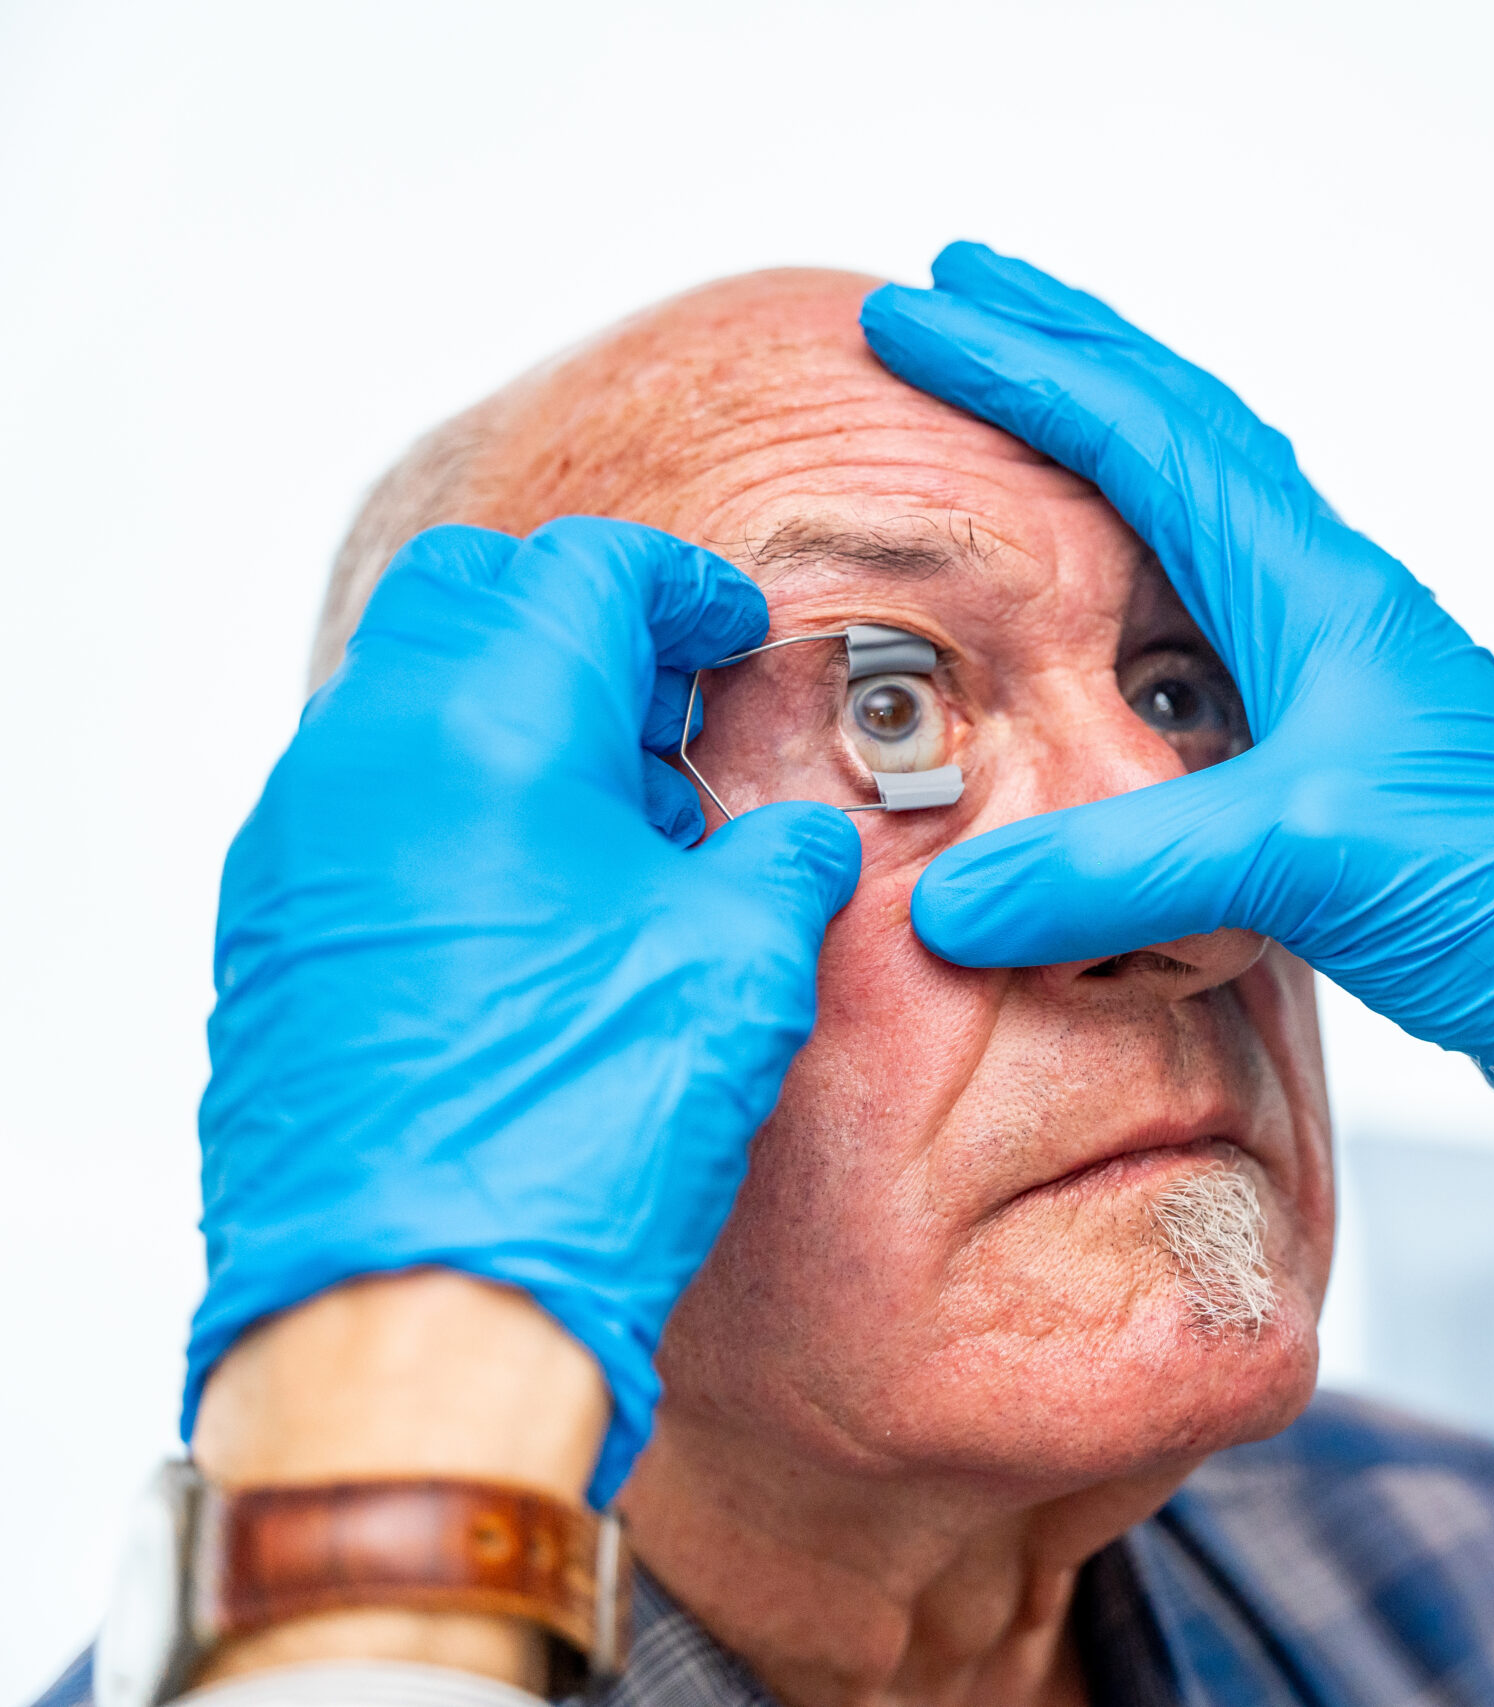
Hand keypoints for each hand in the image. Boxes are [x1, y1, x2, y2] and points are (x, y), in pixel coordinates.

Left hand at [190, 518, 861, 1501]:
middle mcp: (364, 764)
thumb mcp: (737, 970)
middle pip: (473, 599)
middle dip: (583, 624)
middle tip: (673, 703)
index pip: (584, 572)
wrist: (414, 1321)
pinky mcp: (276, 934)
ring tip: (627, 823)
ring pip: (409, 699)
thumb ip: (777, 864)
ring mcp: (301, 849)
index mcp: (484, 733)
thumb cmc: (561, 1146)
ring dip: (520, 714)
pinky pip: (365, 804)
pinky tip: (548, 904)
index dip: (682, 588)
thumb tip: (793, 843)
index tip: (727, 627)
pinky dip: (457, 799)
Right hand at [861, 244, 1493, 1137]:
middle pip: (1182, 425)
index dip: (1021, 365)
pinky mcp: (1341, 739)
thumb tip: (952, 900)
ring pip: (1211, 498)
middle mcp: (1331, 600)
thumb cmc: (1492, 884)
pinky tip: (1129, 588)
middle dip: (1066, 345)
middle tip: (968, 285)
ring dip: (1118, 425)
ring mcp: (1342, 663)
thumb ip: (1113, 871)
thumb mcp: (1288, 861)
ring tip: (1037, 390)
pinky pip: (1225, 599)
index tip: (920, 310)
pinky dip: (1155, 550)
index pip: (1143, 436)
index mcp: (1315, 588)